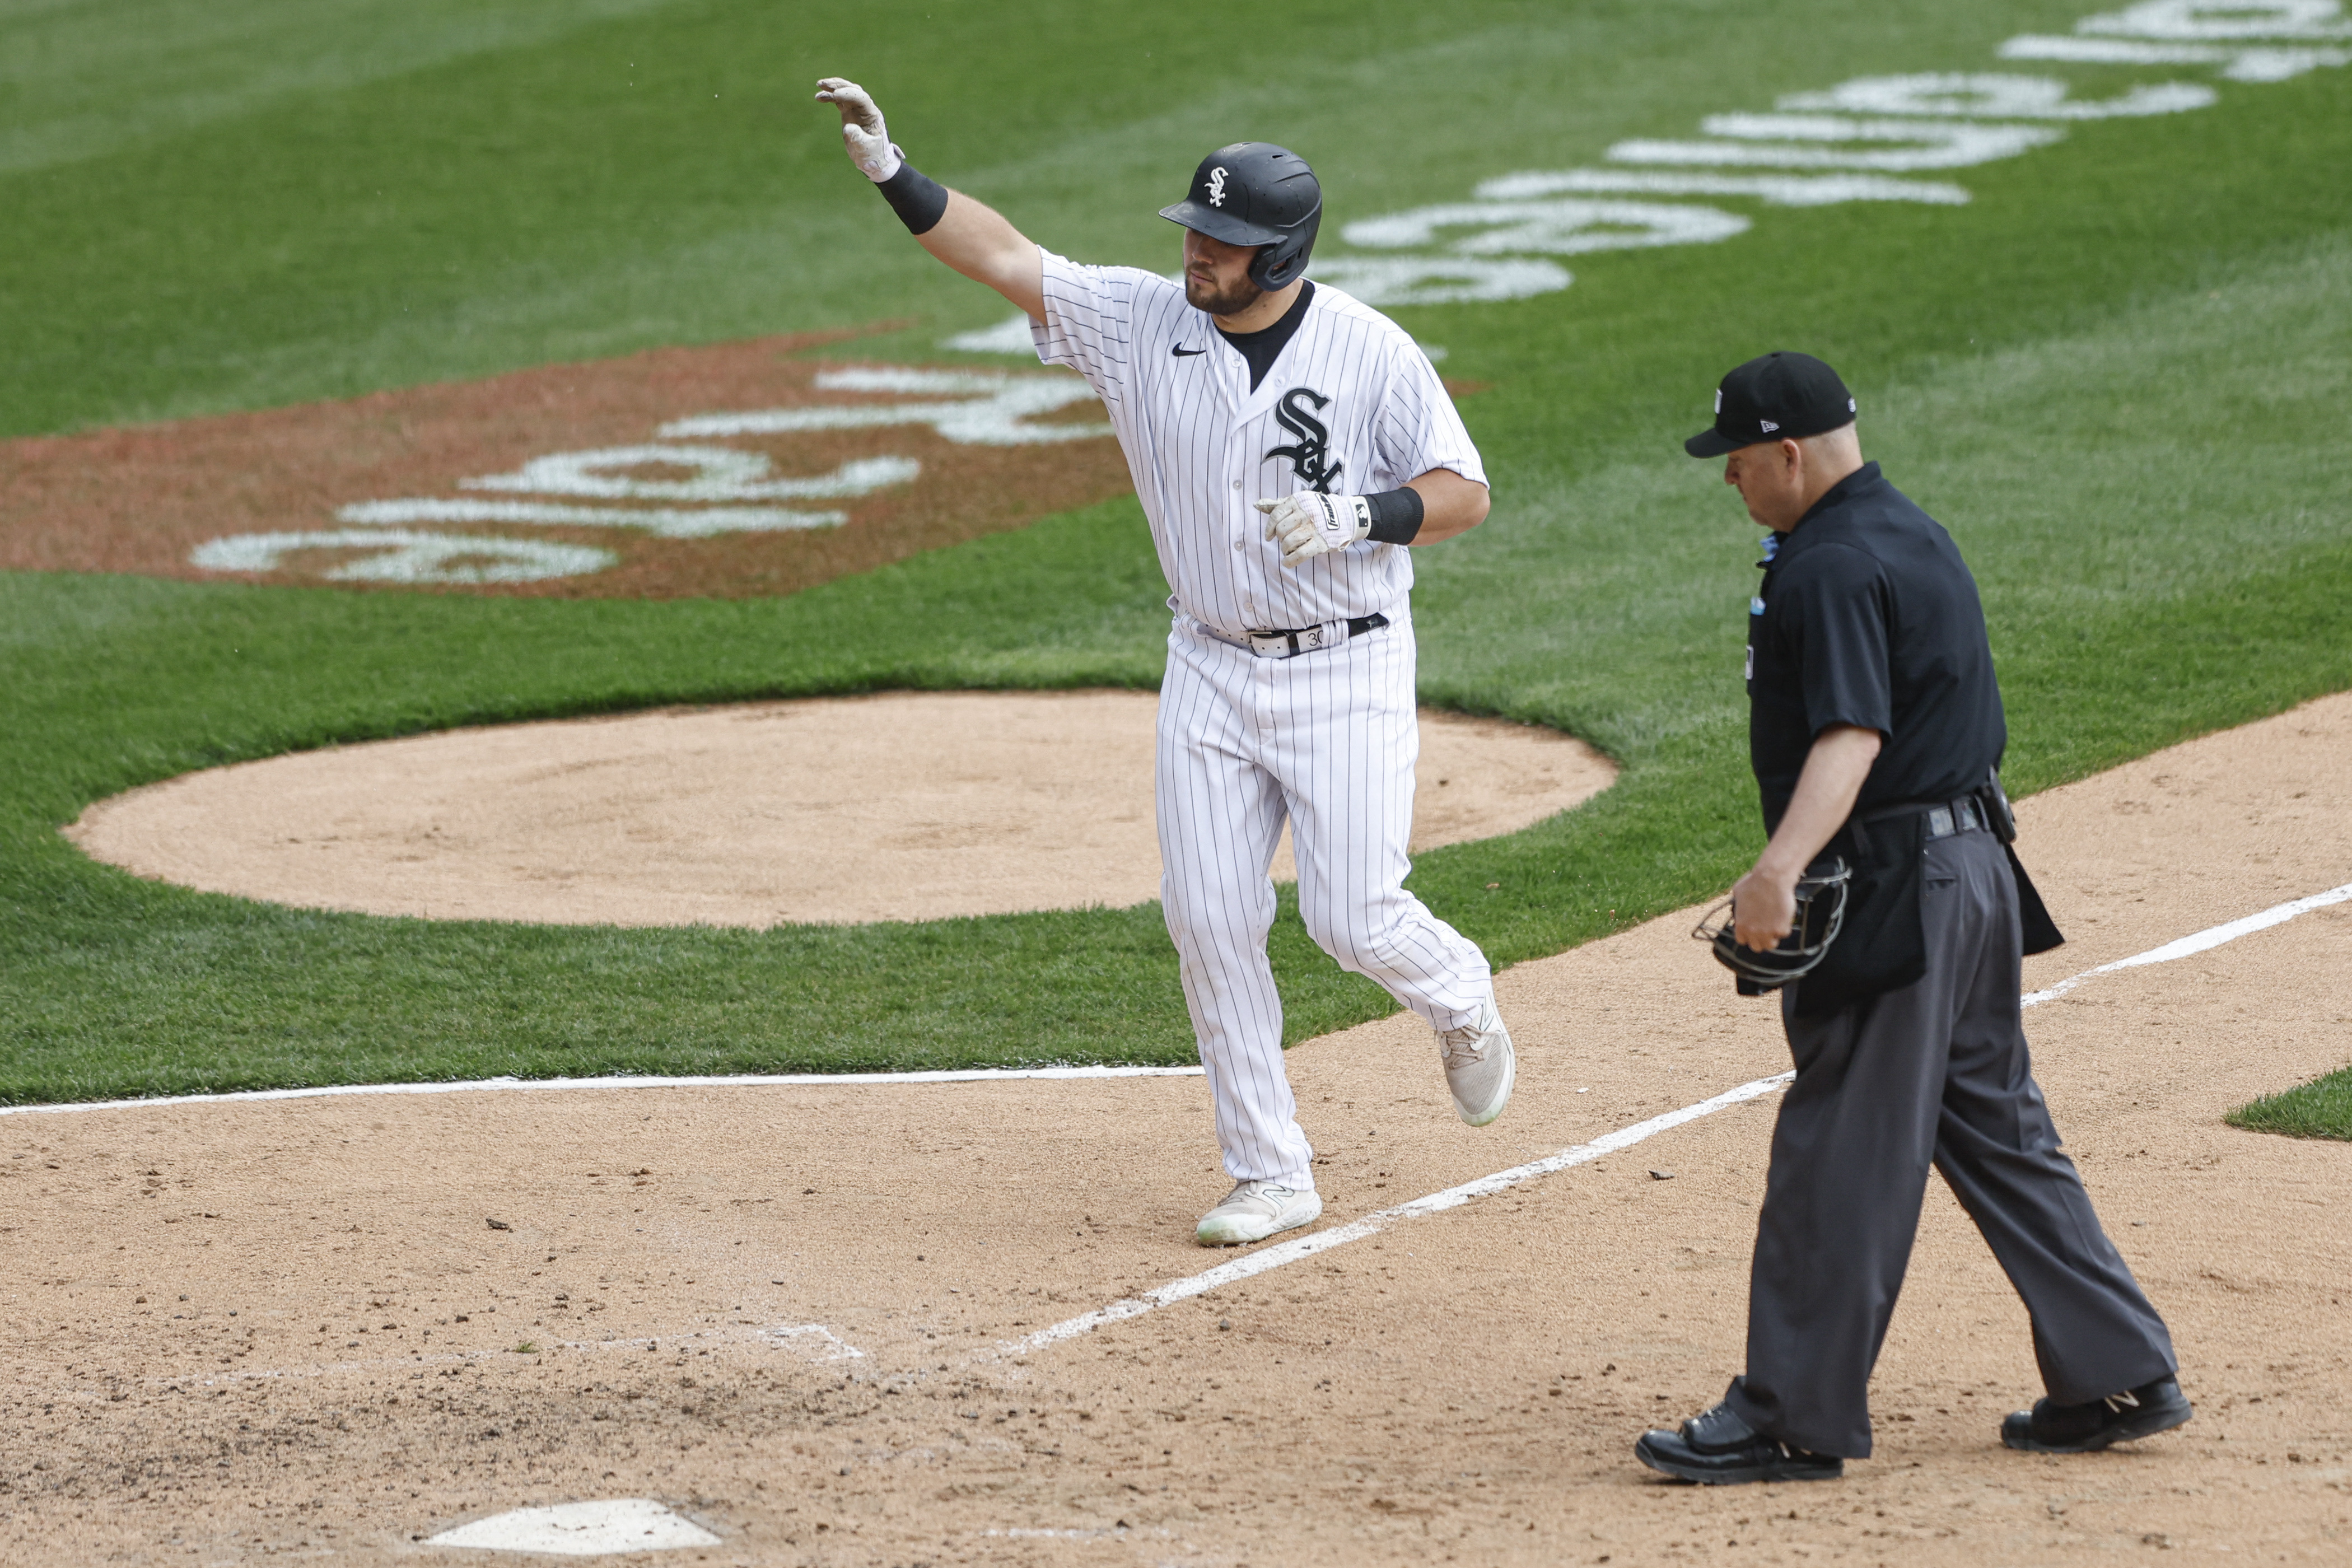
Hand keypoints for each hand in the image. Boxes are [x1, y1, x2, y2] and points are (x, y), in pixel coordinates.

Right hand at [814, 77, 900, 181]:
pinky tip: (820, 97)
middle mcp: (865, 109)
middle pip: (853, 90)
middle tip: (823, 84)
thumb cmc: (873, 155)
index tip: (835, 94)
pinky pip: (839, 101)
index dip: (849, 94)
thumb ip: (859, 138)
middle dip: (839, 85)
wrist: (873, 160)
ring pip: (846, 93)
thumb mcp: (866, 149)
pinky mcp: (849, 114)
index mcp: (872, 115)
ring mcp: (857, 110)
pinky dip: (830, 97)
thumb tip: (848, 128)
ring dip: (833, 88)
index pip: (862, 98)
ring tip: (819, 86)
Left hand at [1255, 492, 1370, 564]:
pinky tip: (1287, 562)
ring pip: (1289, 543)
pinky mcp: (1321, 543)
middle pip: (1282, 530)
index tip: (1269, 536)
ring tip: (1288, 550)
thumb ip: (1278, 504)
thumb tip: (1257, 505)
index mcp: (1298, 501)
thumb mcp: (1300, 501)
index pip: (1276, 515)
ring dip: (1285, 550)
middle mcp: (1305, 514)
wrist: (1348, 515)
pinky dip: (1290, 561)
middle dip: (1280, 539)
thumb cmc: (1319, 509)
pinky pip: (1300, 554)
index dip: (1270, 528)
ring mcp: (1314, 529)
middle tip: (1285, 541)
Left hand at [1729, 861, 1798, 951]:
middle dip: (1761, 939)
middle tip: (1766, 930)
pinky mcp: (1781, 929)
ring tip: (1775, 927)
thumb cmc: (1754, 882)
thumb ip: (1738, 904)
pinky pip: (1784, 934)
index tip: (1753, 930)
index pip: (1742, 940)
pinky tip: (1783, 917)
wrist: (1771, 879)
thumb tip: (1738, 904)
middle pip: (1757, 946)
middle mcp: (1752, 932)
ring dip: (1773, 938)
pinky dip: (1785, 927)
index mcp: (1740, 925)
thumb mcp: (1738, 893)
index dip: (1749, 935)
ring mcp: (1767, 932)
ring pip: (1771, 945)